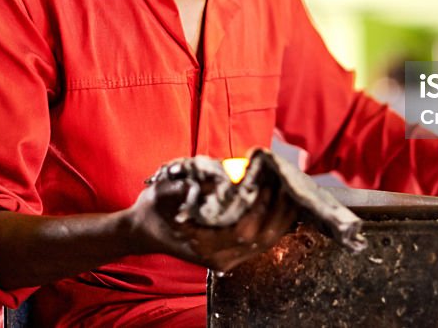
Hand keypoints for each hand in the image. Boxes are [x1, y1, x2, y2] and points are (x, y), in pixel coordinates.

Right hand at [125, 173, 298, 271]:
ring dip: (283, 215)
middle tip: (289, 181)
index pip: (243, 230)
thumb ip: (189, 185)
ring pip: (267, 241)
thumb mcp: (164, 191)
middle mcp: (219, 259)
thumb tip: (222, 176)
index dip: (260, 206)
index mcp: (203, 246)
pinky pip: (263, 240)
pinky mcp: (234, 255)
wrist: (145, 230)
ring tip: (293, 188)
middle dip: (281, 210)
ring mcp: (228, 261)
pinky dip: (276, 220)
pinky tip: (285, 201)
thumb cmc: (155, 208)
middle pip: (263, 238)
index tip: (269, 182)